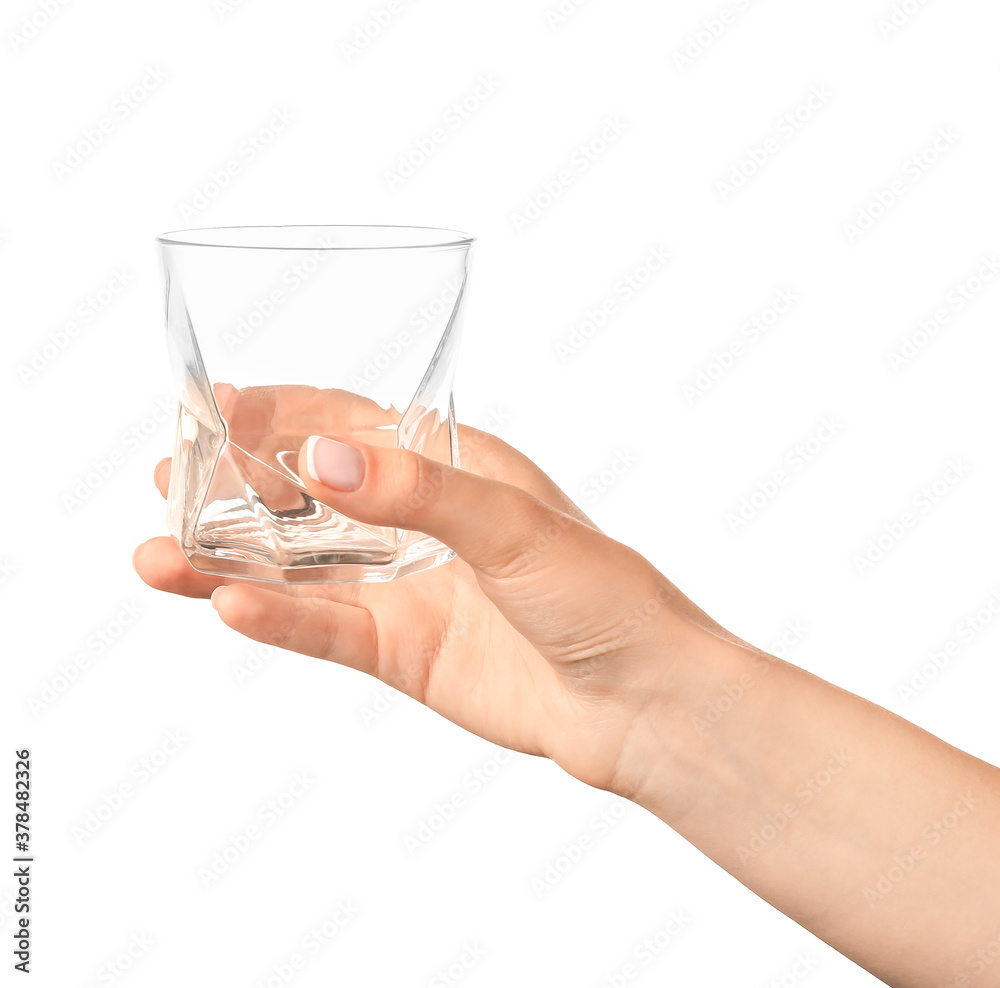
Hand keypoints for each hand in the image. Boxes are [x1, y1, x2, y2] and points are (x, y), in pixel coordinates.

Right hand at [134, 422, 730, 797]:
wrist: (638, 699)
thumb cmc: (601, 592)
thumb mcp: (512, 525)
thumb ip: (415, 492)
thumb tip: (322, 458)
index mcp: (450, 469)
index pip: (348, 426)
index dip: (279, 415)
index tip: (211, 408)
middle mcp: (418, 523)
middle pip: (307, 496)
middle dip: (235, 486)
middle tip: (167, 479)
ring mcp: (405, 588)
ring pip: (300, 568)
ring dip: (230, 560)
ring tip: (158, 553)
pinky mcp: (400, 650)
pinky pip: (325, 627)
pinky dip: (277, 617)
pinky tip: (225, 604)